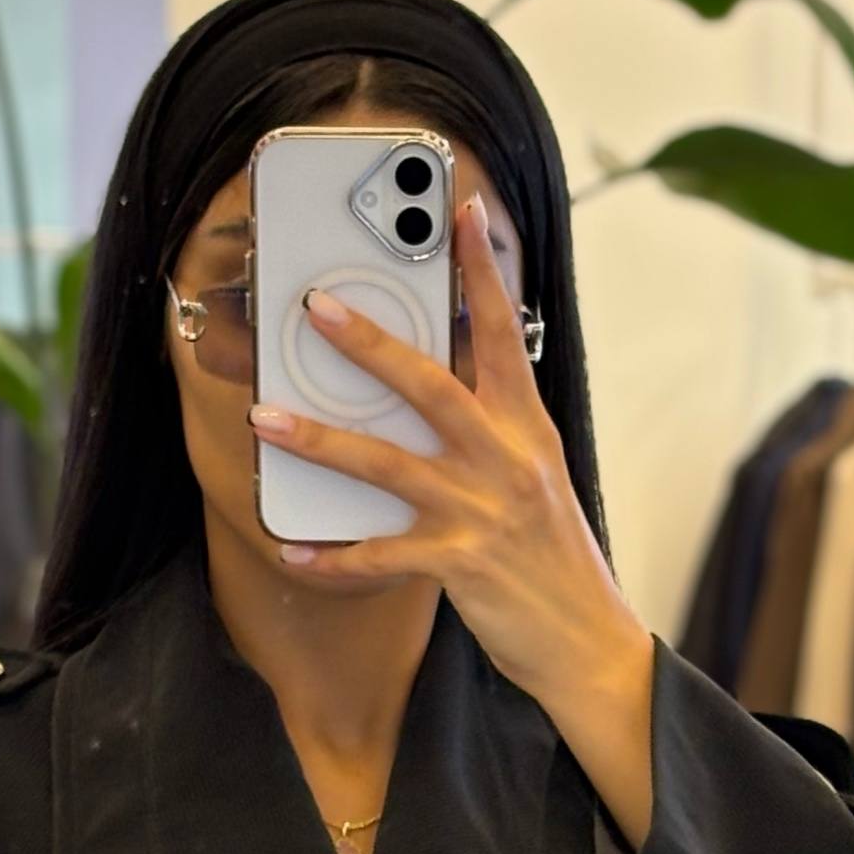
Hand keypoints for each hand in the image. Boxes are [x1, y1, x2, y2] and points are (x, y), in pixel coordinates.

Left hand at [247, 189, 653, 704]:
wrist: (587, 639)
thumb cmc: (556, 559)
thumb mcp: (539, 480)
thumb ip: (496, 434)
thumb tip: (443, 396)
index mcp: (528, 429)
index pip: (503, 335)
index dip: (482, 273)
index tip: (461, 215)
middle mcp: (506, 460)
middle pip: (430, 385)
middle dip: (370, 343)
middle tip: (317, 307)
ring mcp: (482, 511)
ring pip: (388, 464)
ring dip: (321, 440)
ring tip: (266, 417)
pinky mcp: (461, 564)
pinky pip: (382, 557)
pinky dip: (335, 557)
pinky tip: (295, 551)